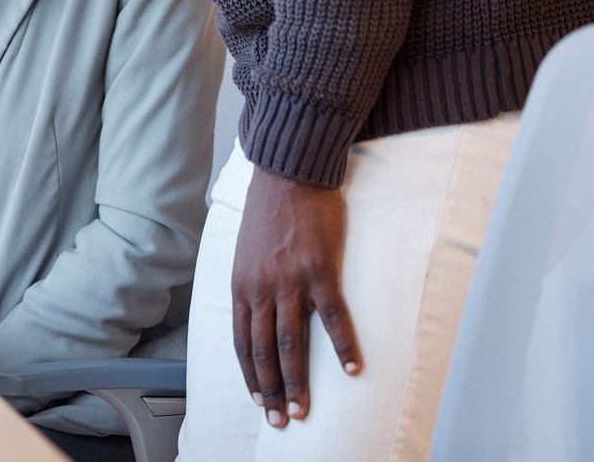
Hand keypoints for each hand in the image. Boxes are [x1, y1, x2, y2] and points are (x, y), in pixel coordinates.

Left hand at [231, 167, 363, 428]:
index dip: (250, 374)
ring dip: (298, 380)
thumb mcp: (246, 251)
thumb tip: (254, 312)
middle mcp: (261, 287)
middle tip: (281, 419)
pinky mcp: (318, 269)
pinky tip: (352, 368)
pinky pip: (332, 316)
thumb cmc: (270, 211)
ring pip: (292, 342)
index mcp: (241, 284)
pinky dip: (342, 345)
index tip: (259, 399)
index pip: (242, 340)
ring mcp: (289, 280)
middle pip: (264, 349)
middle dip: (272, 389)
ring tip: (304, 408)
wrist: (288, 173)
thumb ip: (251, 284)